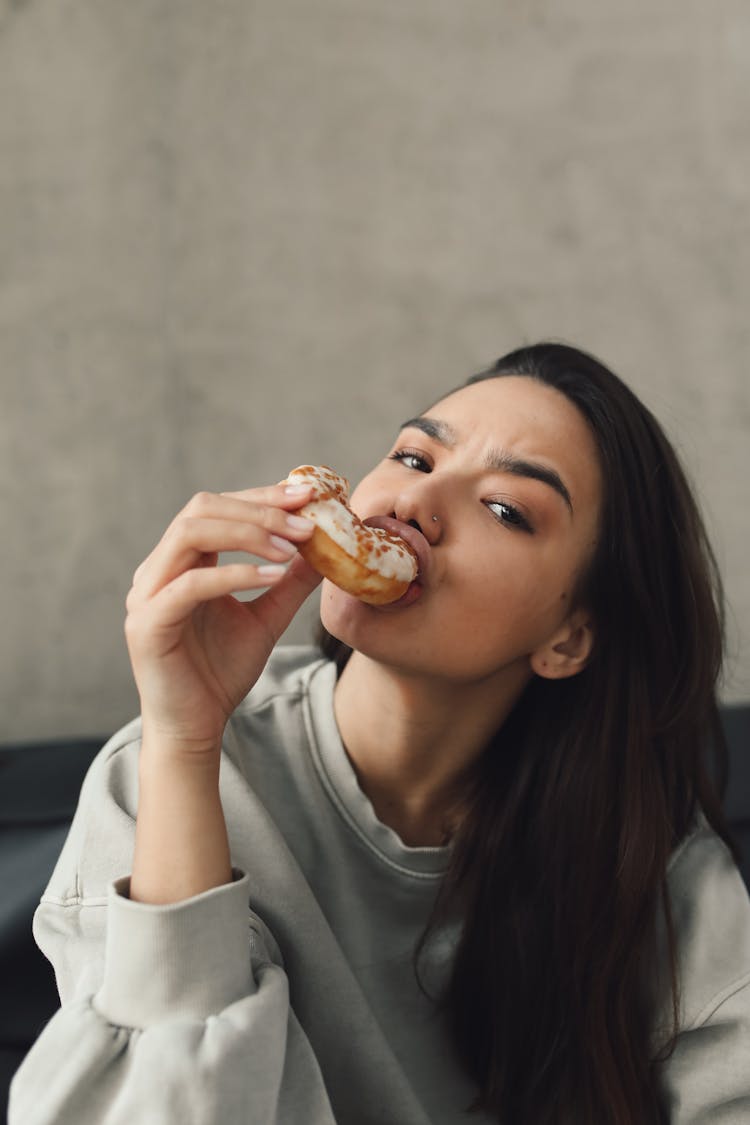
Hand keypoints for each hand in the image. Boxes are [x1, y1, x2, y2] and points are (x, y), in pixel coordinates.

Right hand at [124, 483, 320, 757]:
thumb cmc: (222, 672)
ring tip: (293, 547)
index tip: (307, 494)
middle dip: (259, 509)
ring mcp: (147, 593)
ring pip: (190, 534)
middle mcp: (158, 569)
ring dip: (247, 533)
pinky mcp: (148, 622)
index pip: (218, 507)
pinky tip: (274, 575)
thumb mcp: (267, 618)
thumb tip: (326, 549)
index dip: (262, 496)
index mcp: (181, 561)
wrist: (195, 727)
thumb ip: (290, 583)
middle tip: (307, 520)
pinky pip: (191, 584)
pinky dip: (235, 573)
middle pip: (202, 509)